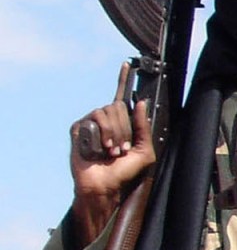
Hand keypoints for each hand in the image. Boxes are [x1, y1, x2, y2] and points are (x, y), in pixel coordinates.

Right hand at [69, 66, 155, 245]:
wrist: (105, 184)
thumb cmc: (124, 171)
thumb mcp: (144, 151)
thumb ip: (144, 127)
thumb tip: (140, 103)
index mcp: (122, 122)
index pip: (122, 97)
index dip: (123, 79)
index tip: (126, 64)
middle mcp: (106, 119)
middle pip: (118, 106)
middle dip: (125, 130)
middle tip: (122, 149)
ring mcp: (91, 123)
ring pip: (106, 113)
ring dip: (114, 135)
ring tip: (111, 151)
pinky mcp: (78, 128)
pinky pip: (92, 121)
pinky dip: (99, 136)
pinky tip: (97, 149)